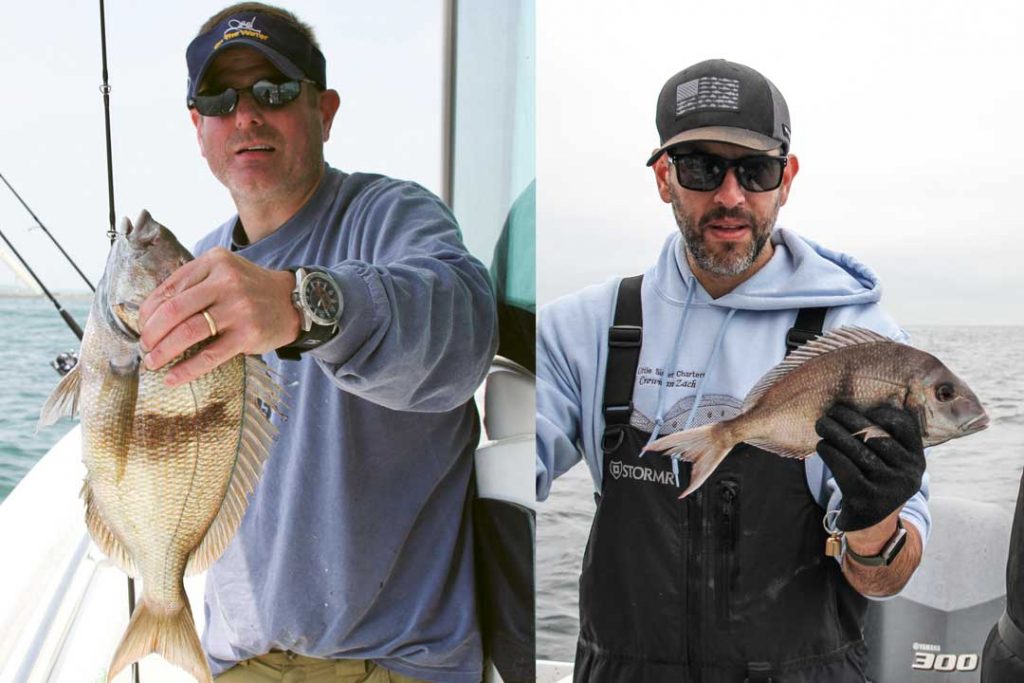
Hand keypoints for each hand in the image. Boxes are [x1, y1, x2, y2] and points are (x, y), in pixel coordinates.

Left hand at [137, 247, 299, 385]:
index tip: (142, 327)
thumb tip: (151, 315)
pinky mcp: (248, 334)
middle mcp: (226, 282)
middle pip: (173, 310)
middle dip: (151, 333)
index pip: (169, 288)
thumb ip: (192, 285)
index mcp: (214, 262)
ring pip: (187, 332)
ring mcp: (239, 308)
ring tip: (153, 362)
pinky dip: (187, 369)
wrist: (292, 301)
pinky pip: (210, 355)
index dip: (148, 312)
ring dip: (163, 351)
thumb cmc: (250, 289)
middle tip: (145, 347)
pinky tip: (173, 378)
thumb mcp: (223, 273)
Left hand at [814, 404, 924, 531]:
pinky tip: (822, 446)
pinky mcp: (867, 498)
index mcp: (917, 460)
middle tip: (831, 412)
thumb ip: (889, 438)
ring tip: (821, 424)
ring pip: (857, 449)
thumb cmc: (877, 481)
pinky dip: (829, 452)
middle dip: (849, 419)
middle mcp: (908, 474)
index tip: (864, 409)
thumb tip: (865, 403)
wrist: (871, 524)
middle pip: (875, 435)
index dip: (882, 412)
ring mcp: (889, 488)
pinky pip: (844, 466)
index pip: (904, 426)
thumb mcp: (893, 463)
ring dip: (834, 433)